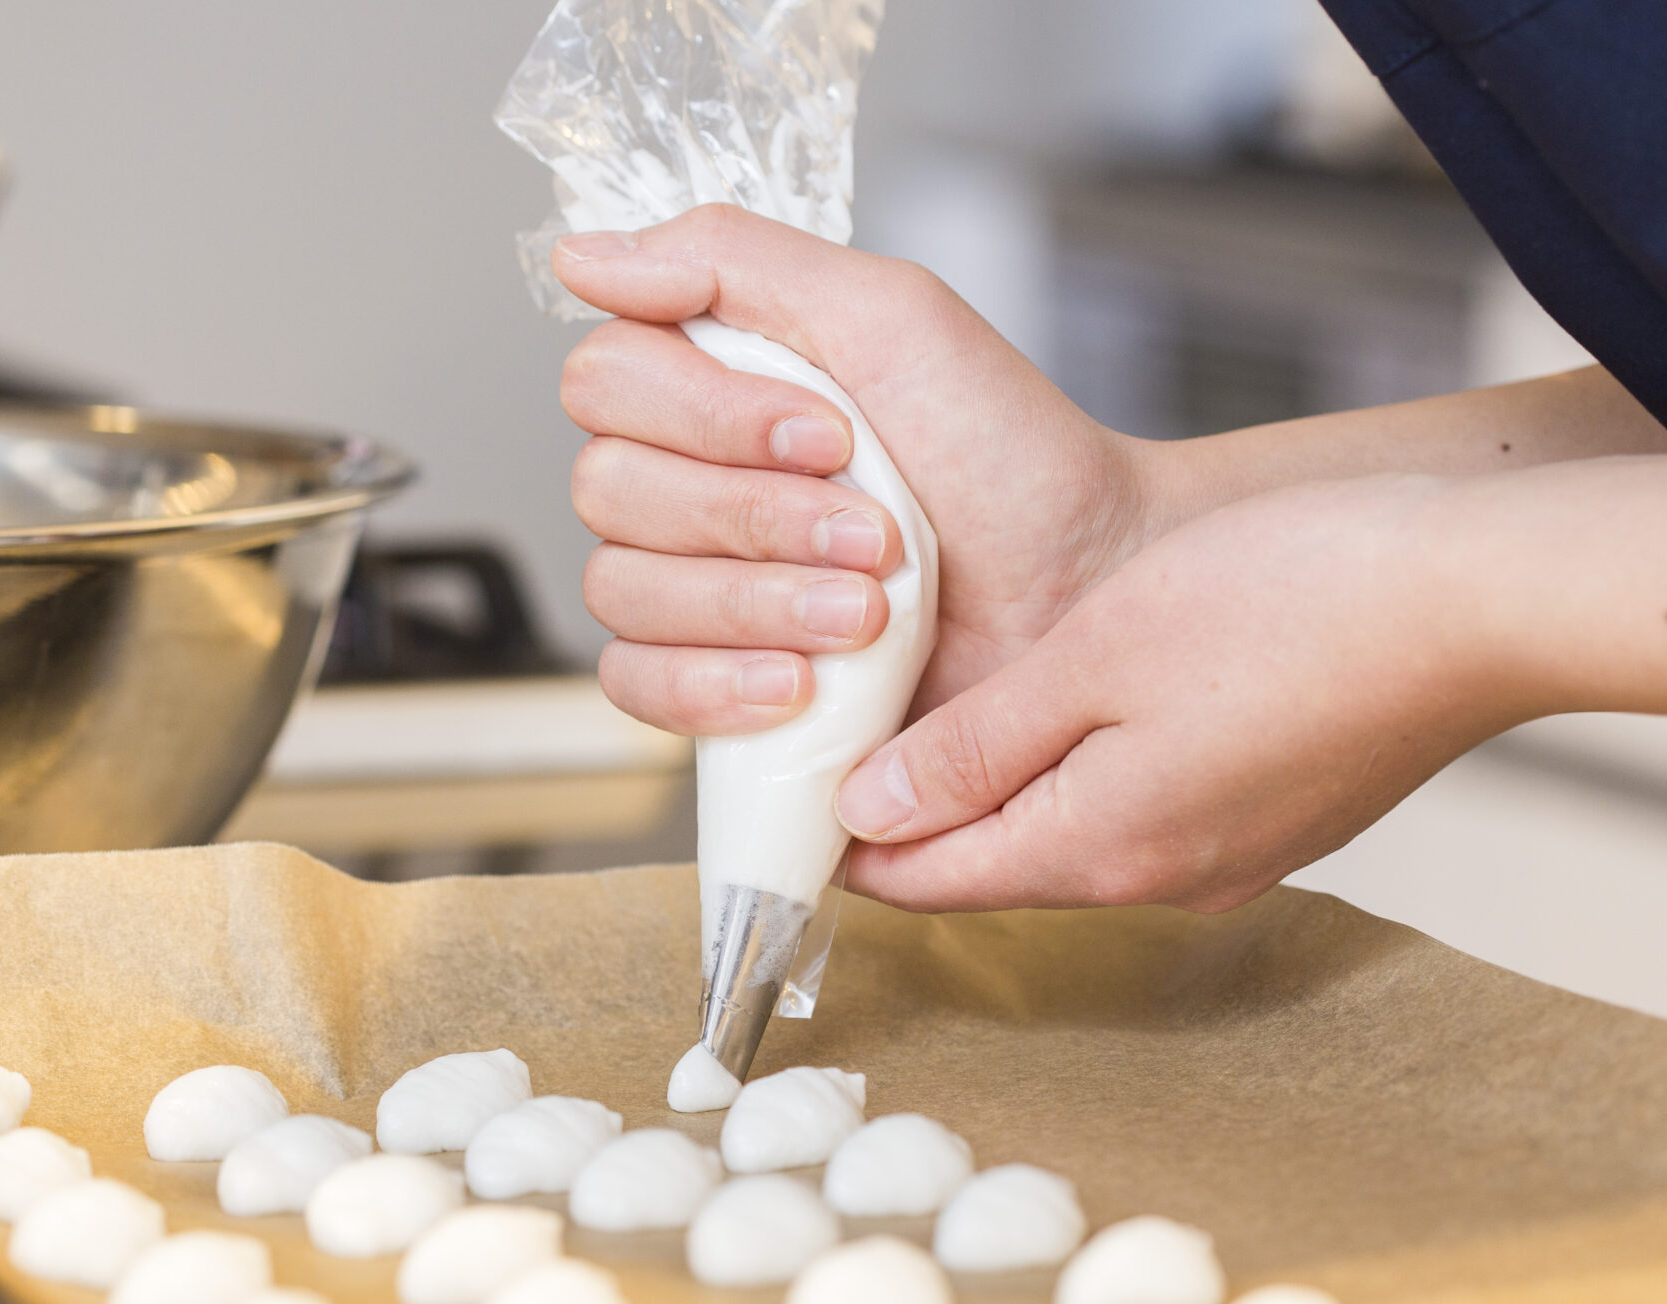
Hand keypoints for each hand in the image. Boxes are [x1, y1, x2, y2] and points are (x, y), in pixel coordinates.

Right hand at [552, 205, 1152, 733]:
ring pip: (622, 591)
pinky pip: (637, 684)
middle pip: (608, 490)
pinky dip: (713, 684)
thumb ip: (736, 262)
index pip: (606, 380)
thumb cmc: (1010, 459)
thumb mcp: (892, 317)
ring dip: (757, 601)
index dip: (708, 415)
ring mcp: (692, 587)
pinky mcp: (712, 683)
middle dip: (752, 516)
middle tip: (875, 533)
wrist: (1082, 595)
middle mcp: (686, 480)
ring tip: (867, 613)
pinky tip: (797, 685)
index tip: (830, 433)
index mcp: (714, 382)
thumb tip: (584, 254)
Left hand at [831, 473, 1522, 912]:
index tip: (790, 794)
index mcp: (1099, 848)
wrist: (1484, 598)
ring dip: (1008, 788)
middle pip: (996, 864)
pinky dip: (1093, 775)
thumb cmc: (1295, 601)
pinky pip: (1149, 814)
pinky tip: (1088, 703)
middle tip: (850, 729)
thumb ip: (977, 746)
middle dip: (918, 813)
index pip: (925, 879)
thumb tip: (875, 813)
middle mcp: (1162, 881)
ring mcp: (1232, 859)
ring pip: (1073, 838)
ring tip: (955, 708)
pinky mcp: (1280, 821)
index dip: (845, 841)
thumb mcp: (1095, 657)